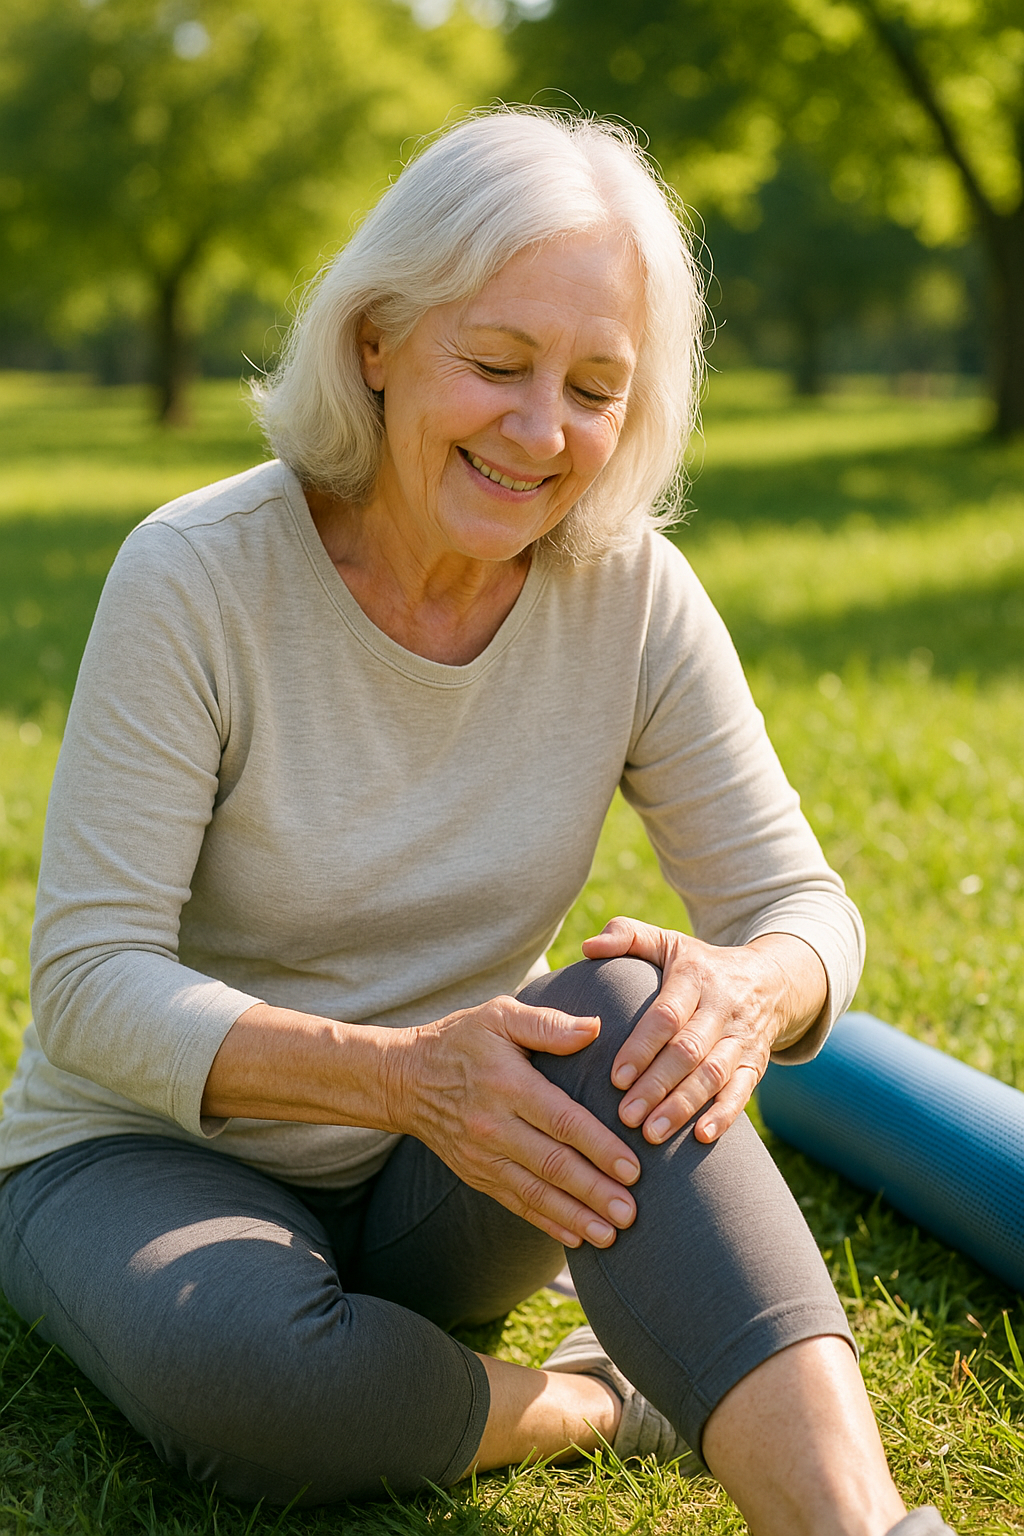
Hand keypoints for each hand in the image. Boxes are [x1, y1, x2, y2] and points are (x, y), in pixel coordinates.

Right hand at [389, 996, 641, 1248]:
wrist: (404, 1079)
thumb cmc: (461, 1040)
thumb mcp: (499, 1016)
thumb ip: (547, 1024)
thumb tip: (594, 1028)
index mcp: (507, 1084)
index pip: (561, 1121)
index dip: (598, 1146)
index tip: (632, 1169)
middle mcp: (494, 1125)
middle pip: (552, 1164)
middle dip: (593, 1192)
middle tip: (630, 1213)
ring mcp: (482, 1156)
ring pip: (535, 1192)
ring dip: (574, 1216)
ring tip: (610, 1236)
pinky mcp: (476, 1174)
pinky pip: (515, 1203)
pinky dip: (546, 1222)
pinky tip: (575, 1238)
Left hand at [581, 918, 826, 1145]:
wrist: (770, 979)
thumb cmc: (699, 964)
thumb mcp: (668, 941)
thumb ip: (627, 936)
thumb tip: (589, 947)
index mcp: (695, 976)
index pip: (667, 1015)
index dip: (642, 1047)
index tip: (615, 1078)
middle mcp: (722, 1007)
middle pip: (689, 1051)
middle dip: (657, 1086)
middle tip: (626, 1117)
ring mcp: (742, 1037)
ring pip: (714, 1075)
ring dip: (683, 1107)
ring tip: (651, 1134)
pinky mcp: (757, 1063)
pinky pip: (743, 1091)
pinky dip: (724, 1115)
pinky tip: (700, 1137)